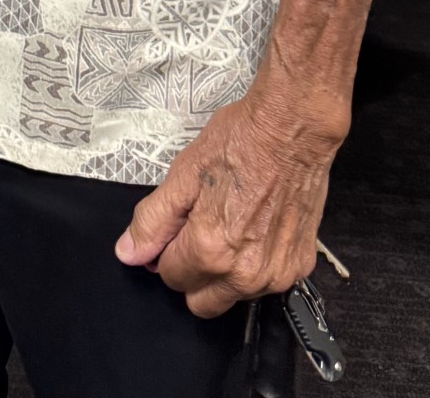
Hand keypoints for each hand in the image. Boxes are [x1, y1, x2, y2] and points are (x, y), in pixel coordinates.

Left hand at [115, 85, 341, 317]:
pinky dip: (257, 263)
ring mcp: (276, 274)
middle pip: (202, 301)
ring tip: (232, 223)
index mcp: (210, 250)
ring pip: (234, 295)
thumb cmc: (239, 142)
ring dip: (226, 273)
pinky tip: (258, 226)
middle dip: (193, 273)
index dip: (168, 250)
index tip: (178, 228)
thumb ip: (152, 221)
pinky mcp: (300, 266)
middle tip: (199, 232)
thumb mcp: (183, 174)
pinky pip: (267, 282)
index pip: (171, 277)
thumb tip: (129, 253)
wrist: (292, 128)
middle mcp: (245, 274)